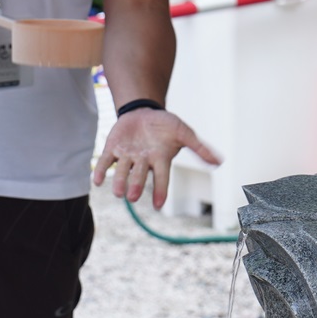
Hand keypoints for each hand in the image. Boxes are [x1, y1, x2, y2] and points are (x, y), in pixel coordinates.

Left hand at [93, 108, 220, 208]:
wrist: (143, 112)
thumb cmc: (165, 125)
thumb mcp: (184, 132)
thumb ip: (199, 148)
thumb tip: (219, 162)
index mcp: (160, 160)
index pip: (162, 178)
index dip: (161, 191)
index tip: (158, 205)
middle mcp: (143, 162)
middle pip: (139, 177)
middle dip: (136, 186)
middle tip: (133, 196)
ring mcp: (127, 156)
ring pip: (122, 172)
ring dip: (119, 182)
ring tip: (118, 192)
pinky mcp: (113, 149)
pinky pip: (106, 162)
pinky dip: (101, 171)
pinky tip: (97, 181)